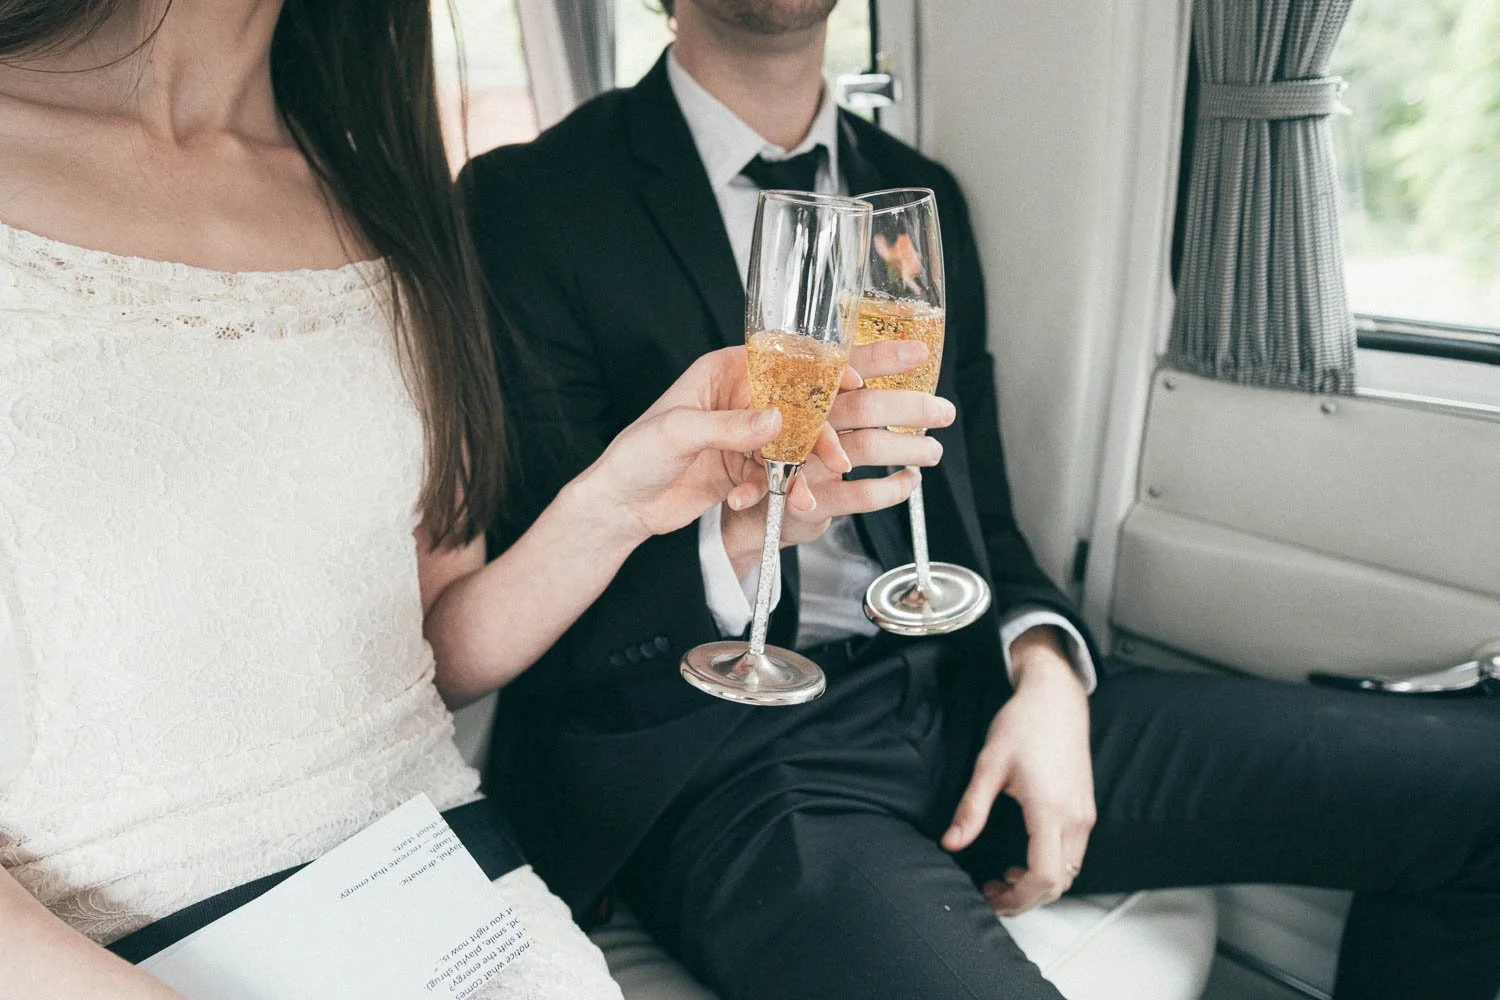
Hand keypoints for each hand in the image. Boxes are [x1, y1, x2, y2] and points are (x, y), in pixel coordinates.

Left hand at [571, 347, 849, 542]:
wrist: (621, 506)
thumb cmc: (635, 456)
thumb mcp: (679, 432)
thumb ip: (729, 425)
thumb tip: (776, 419)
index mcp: (721, 373)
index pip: (778, 361)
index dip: (815, 370)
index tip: (847, 382)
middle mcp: (737, 400)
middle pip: (793, 408)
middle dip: (817, 433)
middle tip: (835, 458)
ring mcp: (742, 436)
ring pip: (789, 446)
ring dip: (800, 470)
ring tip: (803, 495)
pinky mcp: (742, 469)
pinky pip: (772, 476)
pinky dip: (772, 491)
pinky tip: (752, 502)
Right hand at [720, 339, 956, 574]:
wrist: (755, 508)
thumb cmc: (793, 452)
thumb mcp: (810, 415)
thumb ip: (843, 389)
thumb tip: (910, 361)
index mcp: (805, 395)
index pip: (848, 366)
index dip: (884, 357)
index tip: (920, 353)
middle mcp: (804, 423)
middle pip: (864, 407)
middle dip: (910, 407)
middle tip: (945, 411)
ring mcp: (805, 461)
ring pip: (866, 448)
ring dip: (908, 449)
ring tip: (933, 450)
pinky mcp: (809, 499)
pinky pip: (859, 494)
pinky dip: (892, 490)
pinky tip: (910, 482)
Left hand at [940, 628, 1095, 916]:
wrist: (1056, 697)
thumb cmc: (1023, 723)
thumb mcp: (989, 764)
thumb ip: (972, 808)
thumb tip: (951, 842)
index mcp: (1049, 809)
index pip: (1044, 875)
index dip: (1018, 896)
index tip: (991, 893)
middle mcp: (1075, 817)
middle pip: (1059, 882)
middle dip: (1025, 897)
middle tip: (992, 891)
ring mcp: (1085, 814)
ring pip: (1069, 871)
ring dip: (1039, 883)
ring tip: (1004, 875)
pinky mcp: (1086, 809)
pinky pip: (1073, 854)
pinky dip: (1051, 867)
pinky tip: (1024, 856)